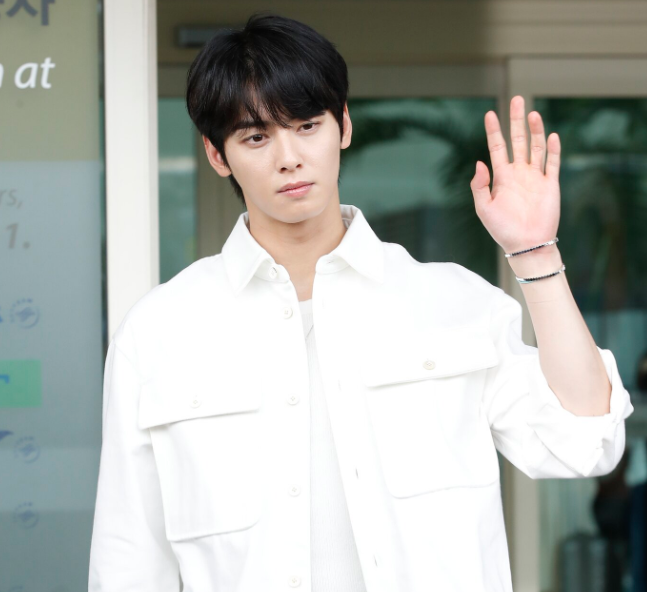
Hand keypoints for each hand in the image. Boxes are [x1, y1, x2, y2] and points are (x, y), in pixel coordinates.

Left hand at [470, 96, 560, 254]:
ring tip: (531, 113)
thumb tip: (480, 162)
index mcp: (502, 177)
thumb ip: (479, 186)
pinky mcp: (550, 185)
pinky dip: (552, 150)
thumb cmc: (502, 229)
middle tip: (516, 99)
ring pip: (536, 148)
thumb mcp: (483, 208)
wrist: (525, 245)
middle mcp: (519, 174)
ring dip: (535, 130)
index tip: (489, 114)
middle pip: (518, 141)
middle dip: (516, 121)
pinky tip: (551, 135)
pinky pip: (552, 164)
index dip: (493, 131)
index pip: (497, 148)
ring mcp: (535, 178)